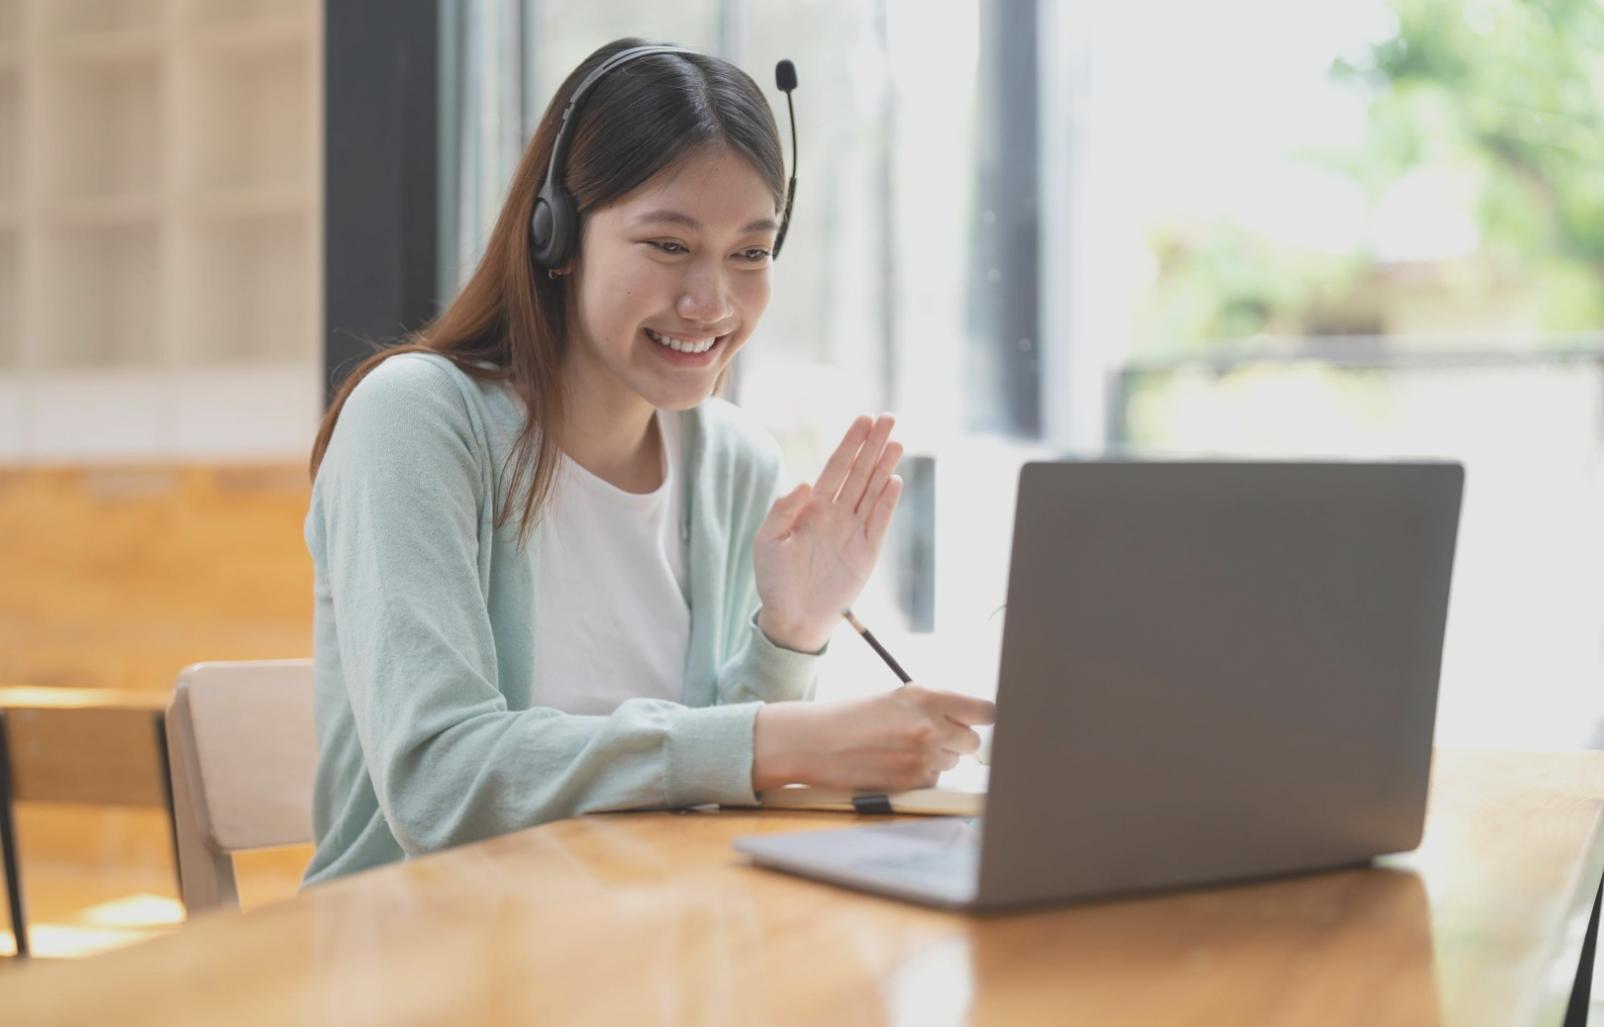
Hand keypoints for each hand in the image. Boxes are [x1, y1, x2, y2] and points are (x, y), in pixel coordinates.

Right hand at [752, 684, 995, 792]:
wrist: (813, 741)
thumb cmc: (850, 716)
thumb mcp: (895, 697)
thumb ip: (932, 705)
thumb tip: (967, 717)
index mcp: (926, 697)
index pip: (984, 710)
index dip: (980, 717)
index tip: (975, 720)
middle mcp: (930, 725)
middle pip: (973, 741)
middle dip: (957, 740)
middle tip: (933, 736)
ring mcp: (923, 757)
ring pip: (953, 762)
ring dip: (938, 758)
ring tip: (904, 749)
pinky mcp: (913, 782)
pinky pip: (934, 780)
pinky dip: (921, 775)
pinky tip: (894, 765)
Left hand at [753, 414, 903, 651]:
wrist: (792, 618)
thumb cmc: (774, 581)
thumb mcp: (767, 542)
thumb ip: (782, 510)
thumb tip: (805, 483)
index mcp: (812, 507)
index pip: (835, 467)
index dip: (850, 443)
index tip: (863, 419)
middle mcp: (836, 513)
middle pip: (859, 472)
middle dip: (873, 445)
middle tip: (888, 418)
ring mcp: (854, 531)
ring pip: (873, 490)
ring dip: (885, 466)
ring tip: (897, 441)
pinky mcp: (867, 552)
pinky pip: (879, 521)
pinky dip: (887, 501)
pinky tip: (894, 480)